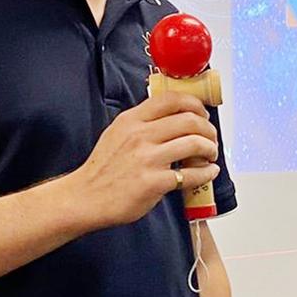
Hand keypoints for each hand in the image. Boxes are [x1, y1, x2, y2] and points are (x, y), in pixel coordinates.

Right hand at [66, 92, 219, 229]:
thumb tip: (173, 116)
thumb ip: (142, 122)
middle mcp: (140, 135)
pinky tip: (209, 172)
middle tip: (211, 138)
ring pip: (194, 143)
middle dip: (208, 129)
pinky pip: (191, 174)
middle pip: (189, 120)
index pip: (171, 99)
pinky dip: (206, 172)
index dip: (195, 104)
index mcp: (132, 119)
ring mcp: (147, 159)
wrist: (86, 197)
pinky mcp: (153, 183)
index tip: (202, 113)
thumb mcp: (117, 133)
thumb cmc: (102, 168)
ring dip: (210, 148)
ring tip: (210, 154)